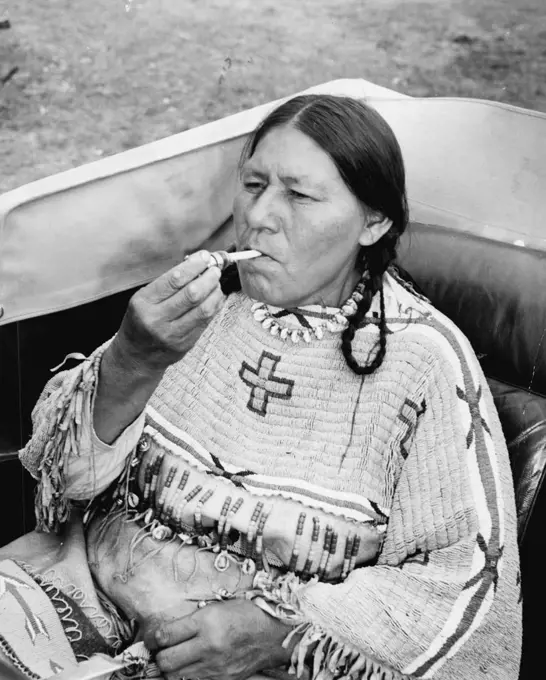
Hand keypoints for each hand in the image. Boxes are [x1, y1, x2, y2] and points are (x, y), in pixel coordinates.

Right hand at [114, 250, 224, 371]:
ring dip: (215, 292)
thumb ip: (169, 283)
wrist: (137, 355)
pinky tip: (216, 298)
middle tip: (215, 269)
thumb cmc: (141, 321)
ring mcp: (172, 334)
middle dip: (208, 278)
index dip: (194, 266)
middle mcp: (157, 319)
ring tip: (216, 283)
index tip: (204, 257)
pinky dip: (215, 306)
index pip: (174, 279)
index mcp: (144, 303)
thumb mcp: (144, 299)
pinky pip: (206, 321)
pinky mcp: (186, 344)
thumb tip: (198, 265)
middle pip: (192, 294)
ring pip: (204, 309)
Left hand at [145, 599, 293, 679]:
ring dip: (171, 670)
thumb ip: (193, 620)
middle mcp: (208, 646)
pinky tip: (191, 668)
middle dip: (159, 657)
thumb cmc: (247, 614)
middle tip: (162, 651)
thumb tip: (167, 633)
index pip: (166, 635)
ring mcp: (214, 667)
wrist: (274, 633)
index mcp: (206, 622)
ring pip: (176, 677)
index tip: (154, 637)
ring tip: (175, 660)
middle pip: (166, 661)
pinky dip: (187, 677)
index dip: (154, 638)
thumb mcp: (218, 607)